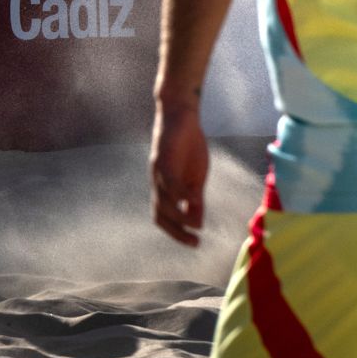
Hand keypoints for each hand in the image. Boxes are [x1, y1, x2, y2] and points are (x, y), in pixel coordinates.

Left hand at [150, 100, 208, 246]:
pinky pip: (170, 182)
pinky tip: (194, 200)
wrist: (182, 114)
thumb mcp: (196, 177)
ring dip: (179, 217)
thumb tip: (198, 223)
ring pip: (163, 202)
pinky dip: (181, 195)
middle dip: (176, 232)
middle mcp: (158, 183)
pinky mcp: (163, 159)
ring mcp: (158, 172)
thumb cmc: (189, 145)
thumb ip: (196, 198)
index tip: (195, 243)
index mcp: (165, 189)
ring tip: (197, 225)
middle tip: (195, 242)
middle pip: (160, 215)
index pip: (165, 218)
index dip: (177, 233)